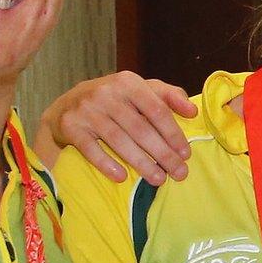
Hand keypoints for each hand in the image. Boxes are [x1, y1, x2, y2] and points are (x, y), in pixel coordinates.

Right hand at [40, 71, 196, 185]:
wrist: (68, 104)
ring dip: (141, 163)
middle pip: (140, 128)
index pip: (157, 110)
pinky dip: (106, 164)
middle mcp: (107, 94)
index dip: (173, 134)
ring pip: (119, 140)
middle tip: (179, 173)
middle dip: (163, 154)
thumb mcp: (141, 90)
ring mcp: (87, 110)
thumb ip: (168, 96)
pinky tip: (122, 177)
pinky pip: (90, 149)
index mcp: (128, 82)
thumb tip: (193, 111)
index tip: (186, 154)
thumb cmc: (115, 99)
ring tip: (158, 179)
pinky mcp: (71, 126)